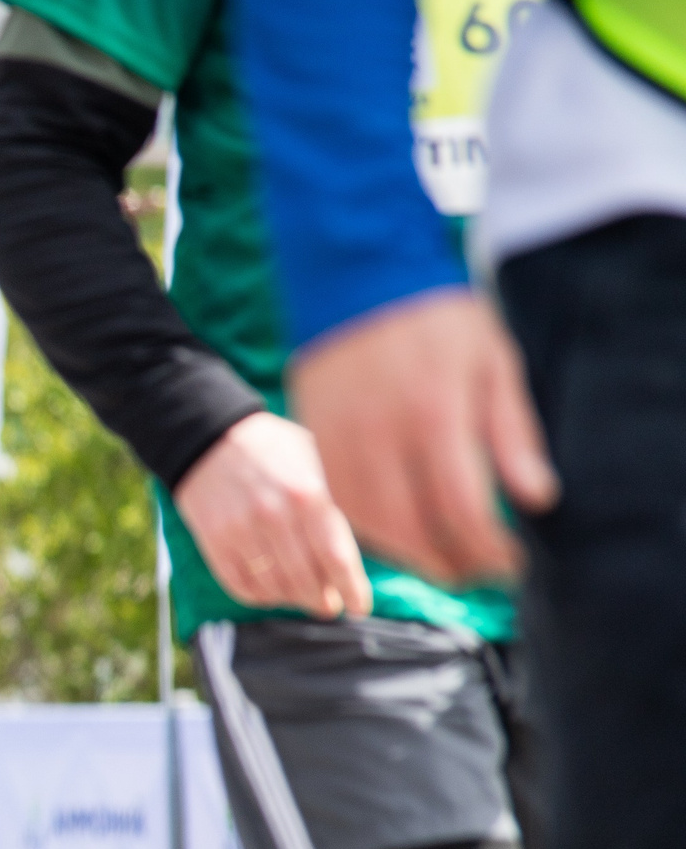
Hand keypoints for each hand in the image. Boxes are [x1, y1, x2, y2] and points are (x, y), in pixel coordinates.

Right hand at [173, 412, 371, 617]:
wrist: (208, 436)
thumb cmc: (272, 449)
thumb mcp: (312, 461)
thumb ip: (332, 504)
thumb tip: (355, 554)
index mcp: (305, 493)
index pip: (335, 556)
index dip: (351, 588)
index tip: (359, 607)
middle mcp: (272, 515)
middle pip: (305, 581)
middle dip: (322, 600)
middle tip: (329, 606)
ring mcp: (239, 531)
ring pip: (273, 589)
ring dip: (292, 600)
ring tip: (301, 597)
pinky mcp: (213, 542)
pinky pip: (241, 587)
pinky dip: (260, 597)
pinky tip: (271, 590)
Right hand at [287, 288, 557, 586]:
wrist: (357, 274)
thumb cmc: (437, 318)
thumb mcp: (494, 364)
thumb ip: (513, 435)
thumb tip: (536, 498)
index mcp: (435, 412)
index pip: (462, 507)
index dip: (488, 548)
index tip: (509, 564)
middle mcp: (381, 431)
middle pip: (412, 526)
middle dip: (449, 561)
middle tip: (477, 574)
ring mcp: (340, 436)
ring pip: (368, 522)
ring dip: (406, 553)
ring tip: (438, 561)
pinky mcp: (312, 436)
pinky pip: (337, 501)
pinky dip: (366, 528)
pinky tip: (394, 532)